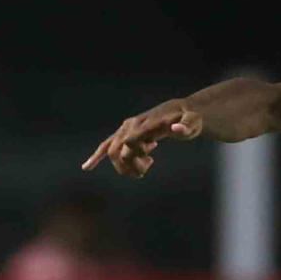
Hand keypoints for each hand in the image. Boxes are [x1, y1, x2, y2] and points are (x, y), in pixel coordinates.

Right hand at [82, 100, 202, 176]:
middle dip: (131, 165)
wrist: (180, 112)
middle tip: (150, 164)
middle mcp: (130, 126)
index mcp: (143, 124)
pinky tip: (86, 167)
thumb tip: (176, 129)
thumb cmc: (189, 118)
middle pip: (119, 151)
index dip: (137, 154)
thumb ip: (186, 126)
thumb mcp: (193, 122)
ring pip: (113, 153)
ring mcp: (125, 129)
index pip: (130, 142)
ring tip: (146, 163)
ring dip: (126, 166)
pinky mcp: (124, 134)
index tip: (153, 151)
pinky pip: (106, 145)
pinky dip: (96, 156)